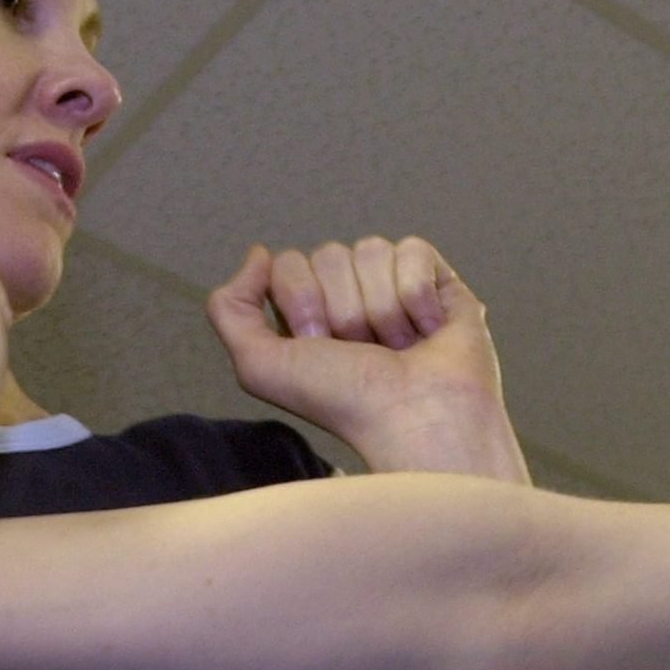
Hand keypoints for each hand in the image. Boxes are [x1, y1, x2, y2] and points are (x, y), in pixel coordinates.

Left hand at [206, 238, 528, 482]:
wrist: (415, 419)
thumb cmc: (344, 403)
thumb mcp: (260, 367)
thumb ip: (230, 309)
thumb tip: (258, 254)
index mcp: (306, 313)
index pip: (289, 263)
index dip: (303, 304)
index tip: (322, 348)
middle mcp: (349, 298)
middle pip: (328, 253)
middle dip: (344, 309)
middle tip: (364, 353)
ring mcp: (393, 287)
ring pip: (371, 249)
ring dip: (382, 308)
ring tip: (398, 348)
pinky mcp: (438, 282)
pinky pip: (413, 250)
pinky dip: (417, 294)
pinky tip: (427, 331)